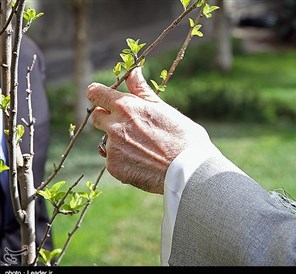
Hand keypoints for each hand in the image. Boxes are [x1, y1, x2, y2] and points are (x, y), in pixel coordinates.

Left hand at [87, 67, 209, 193]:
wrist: (190, 170)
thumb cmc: (184, 137)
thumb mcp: (164, 109)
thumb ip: (142, 91)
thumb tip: (133, 72)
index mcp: (126, 107)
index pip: (95, 93)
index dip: (98, 95)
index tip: (103, 99)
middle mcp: (115, 126)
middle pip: (97, 117)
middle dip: (108, 119)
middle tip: (130, 126)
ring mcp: (112, 148)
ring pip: (106, 141)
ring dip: (118, 142)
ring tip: (143, 149)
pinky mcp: (114, 167)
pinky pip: (112, 160)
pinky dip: (123, 161)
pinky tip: (142, 162)